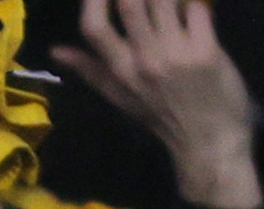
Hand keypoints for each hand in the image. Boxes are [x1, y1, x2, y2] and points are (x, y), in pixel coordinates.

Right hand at [54, 0, 260, 208]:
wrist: (207, 140)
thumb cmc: (162, 117)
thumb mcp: (120, 97)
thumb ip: (91, 69)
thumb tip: (56, 49)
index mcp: (119, 71)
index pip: (94, 28)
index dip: (95, 0)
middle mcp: (144, 60)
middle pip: (130, 3)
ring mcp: (175, 54)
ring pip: (165, 0)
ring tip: (169, 3)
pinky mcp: (206, 51)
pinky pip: (197, 10)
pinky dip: (195, 3)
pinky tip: (194, 10)